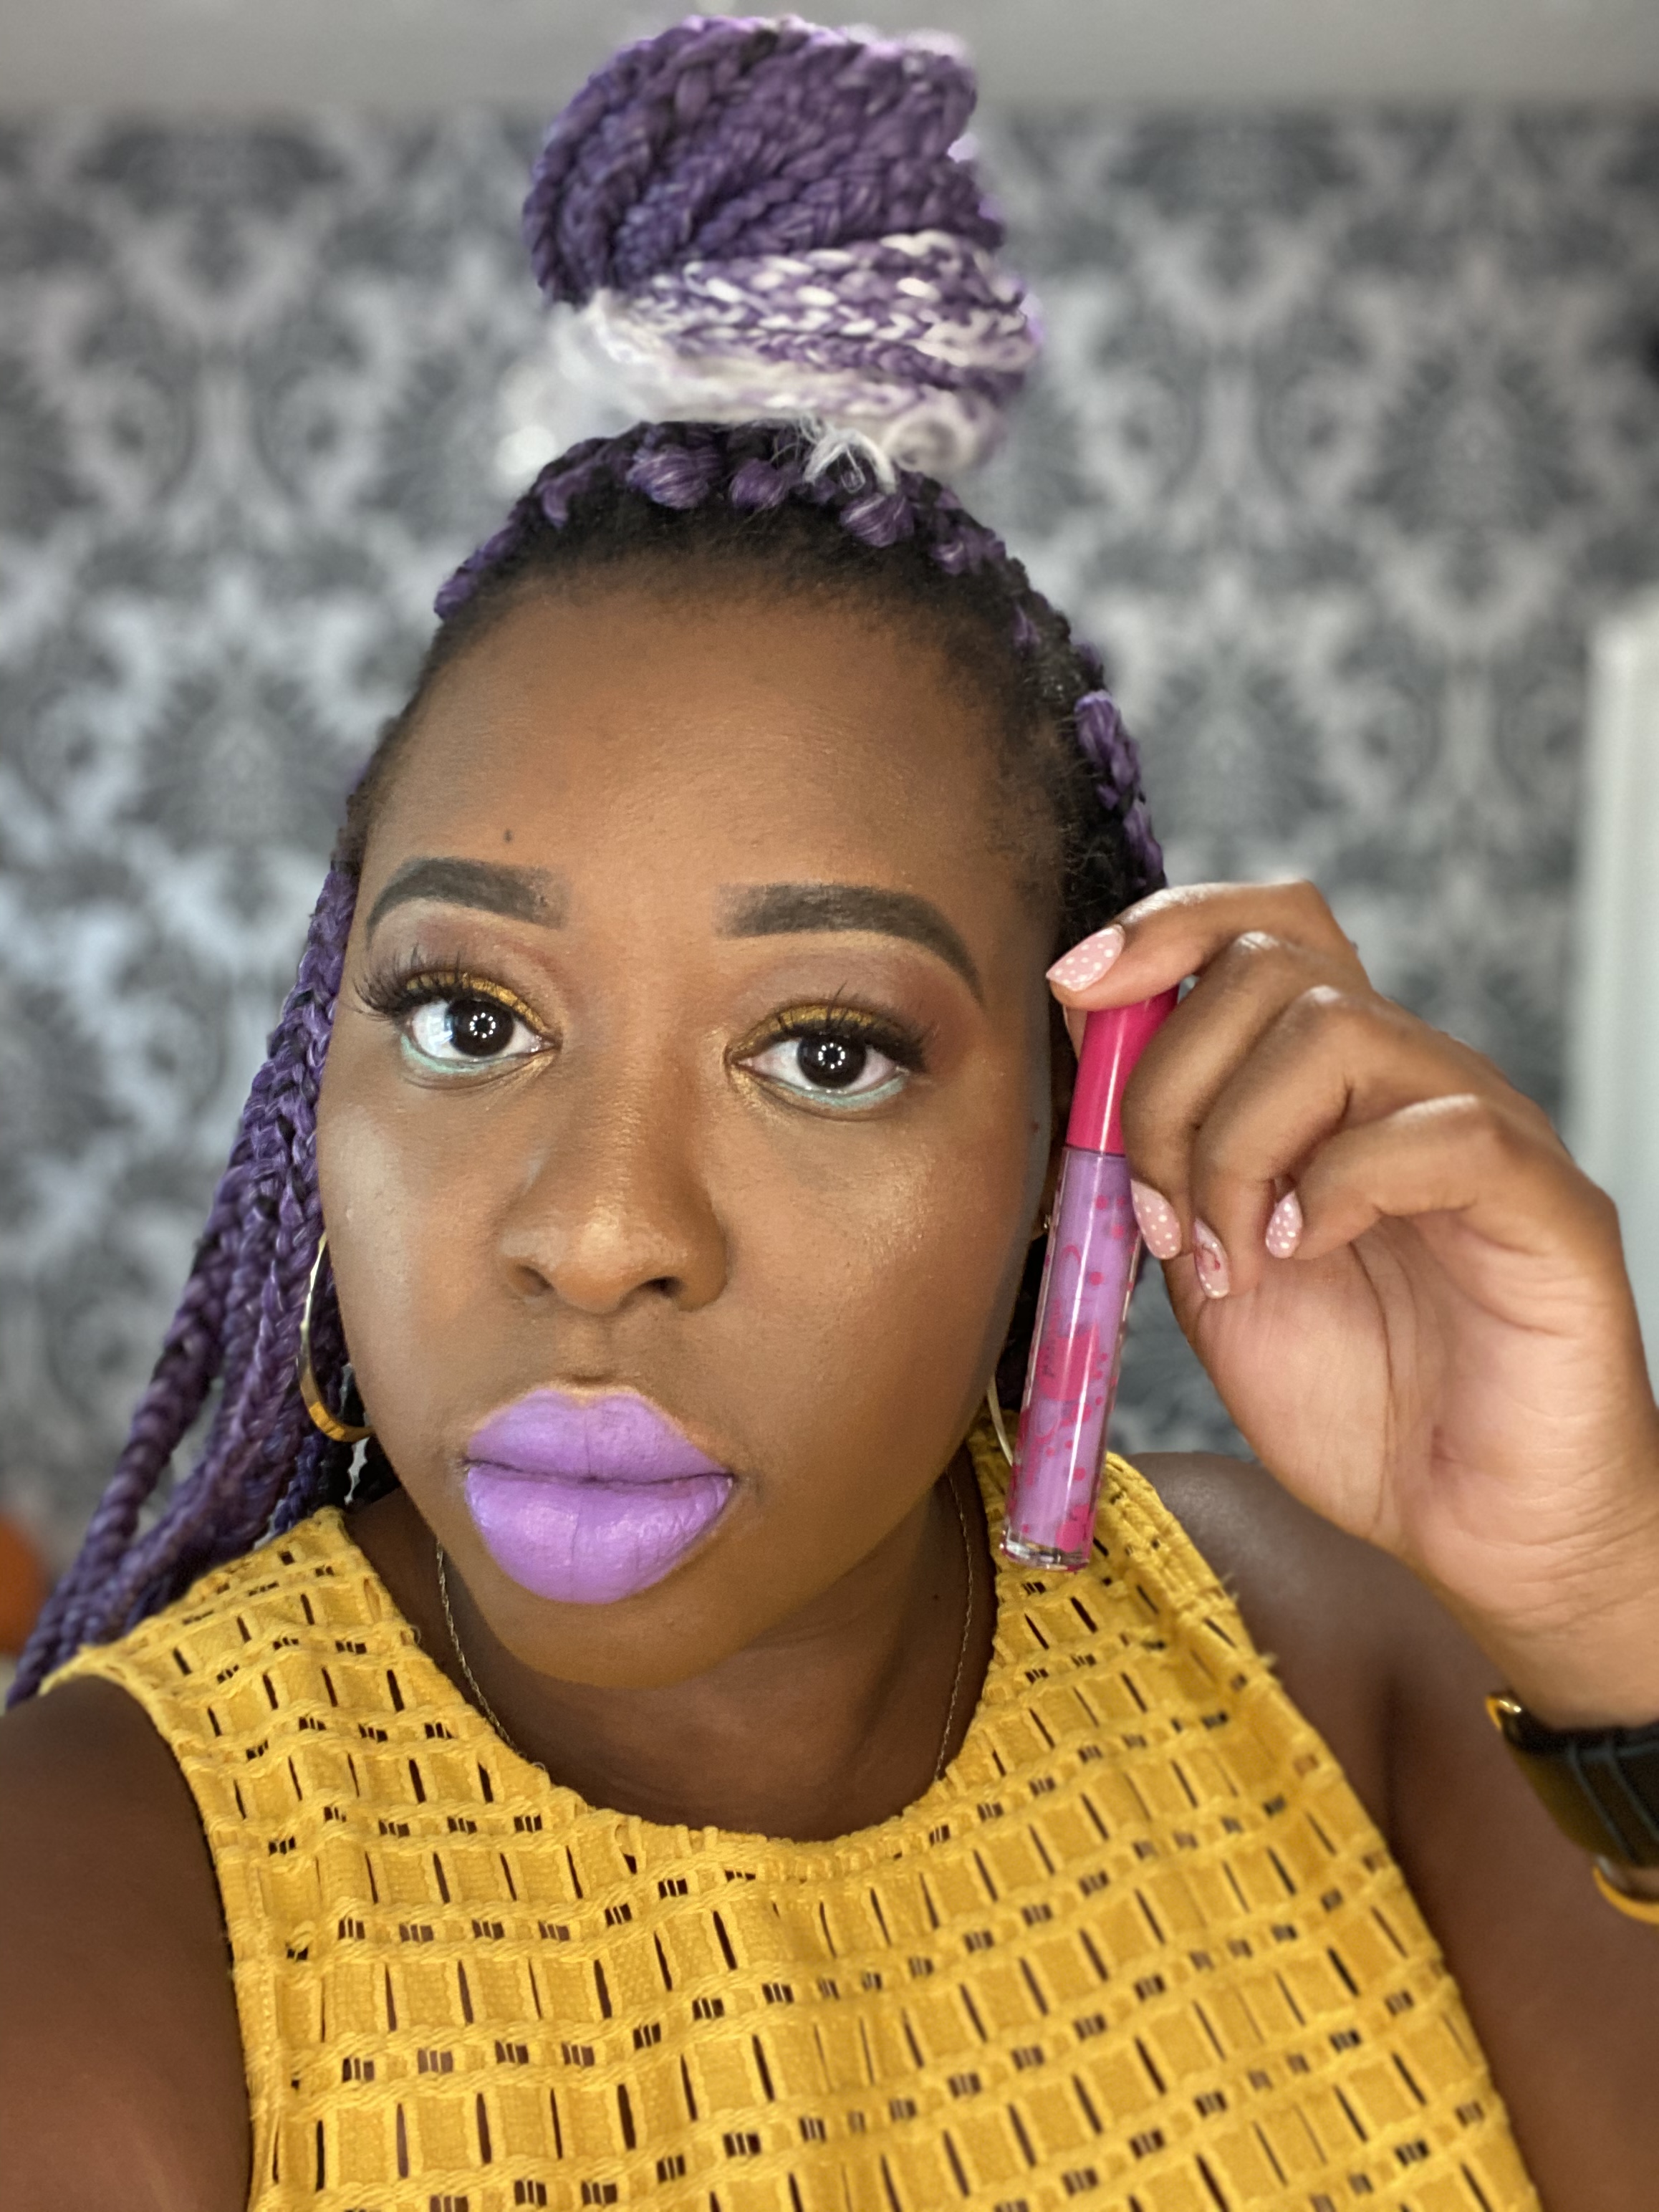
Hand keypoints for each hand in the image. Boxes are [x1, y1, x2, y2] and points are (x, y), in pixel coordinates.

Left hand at [1048, 882, 1658, 1727]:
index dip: (1165, 928)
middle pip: (1274, 965)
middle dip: (1168, 1082)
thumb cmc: (1356, 1404)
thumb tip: (1082, 1047)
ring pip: (1339, 1029)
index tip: (1075, 986)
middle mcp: (1412, 1083)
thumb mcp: (1211, 1272)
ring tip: (1235, 1258)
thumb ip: (1163, 1165)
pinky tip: (1305, 1256)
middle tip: (1160, 1214)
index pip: (1265, 927)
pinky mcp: (1549, 1203)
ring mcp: (1484, 1132)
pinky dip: (1337, 1187)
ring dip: (1238, 1146)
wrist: (1476, 1532)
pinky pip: (1440, 1131)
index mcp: (1332, 1088)